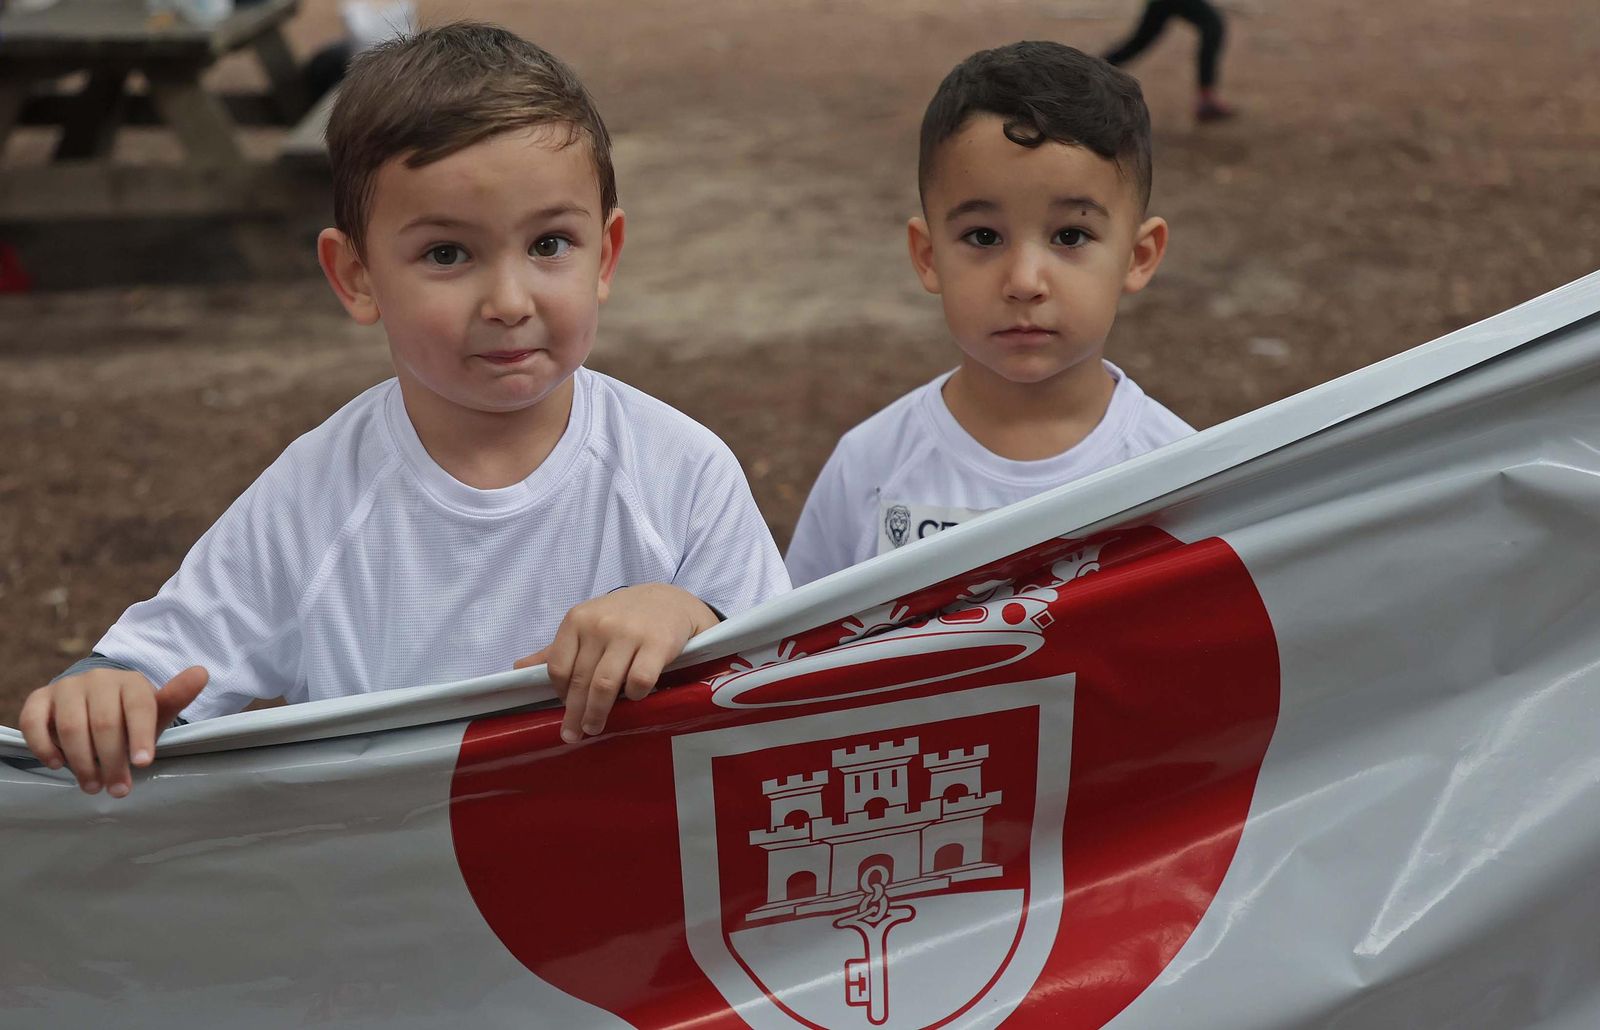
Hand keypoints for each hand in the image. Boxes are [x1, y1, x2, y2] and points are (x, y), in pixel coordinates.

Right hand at [19, 665, 208, 796]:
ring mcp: (67, 687)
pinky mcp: (40, 699)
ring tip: (93, 786)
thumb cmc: (129, 716)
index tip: (143, 763)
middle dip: (112, 761)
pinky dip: (44, 746)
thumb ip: (176, 698)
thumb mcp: (154, 713)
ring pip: (71, 727)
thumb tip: (202, 673)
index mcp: (131, 683)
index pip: (139, 708)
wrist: (93, 704)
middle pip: (104, 724)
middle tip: (118, 790)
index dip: (140, 737)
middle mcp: (98, 680)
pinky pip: (34, 723)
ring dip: (82, 762)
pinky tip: (58, 765)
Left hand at [514, 585, 718, 743]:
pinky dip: (634, 696)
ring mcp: (629, 633)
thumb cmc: (622, 617)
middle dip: (574, 713)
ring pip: (605, 685)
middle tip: (572, 734)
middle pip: (580, 680)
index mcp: (577, 619)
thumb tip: (519, 669)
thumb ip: (556, 649)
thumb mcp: (586, 625)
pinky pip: (639, 681)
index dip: (558, 693)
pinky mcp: (657, 644)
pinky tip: (634, 699)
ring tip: (595, 727)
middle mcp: (600, 624)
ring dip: (597, 712)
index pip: (557, 666)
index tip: (564, 707)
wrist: (669, 601)